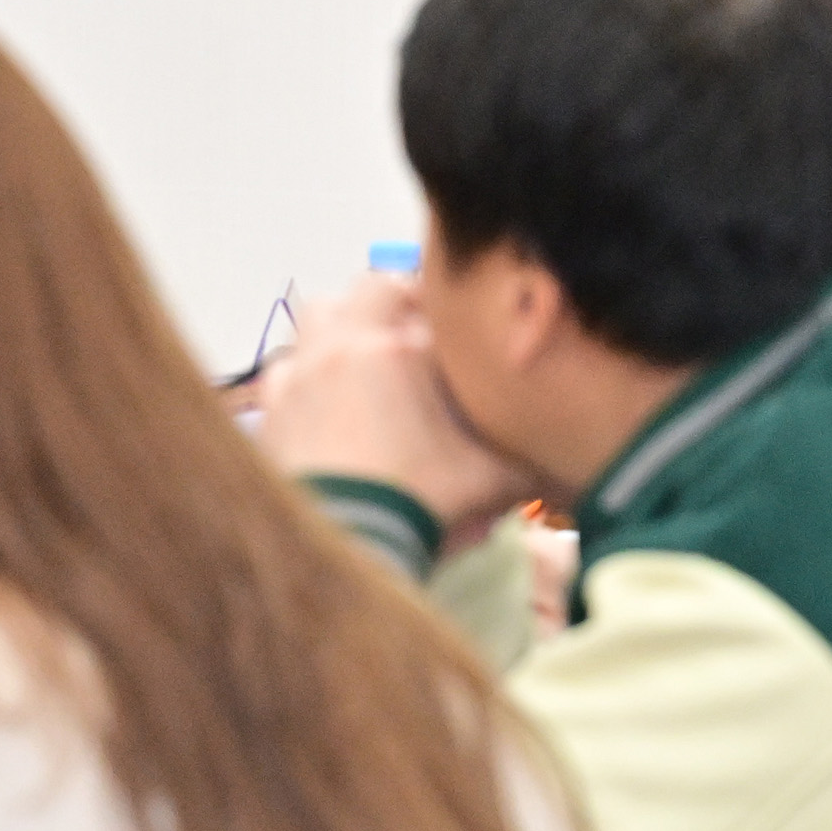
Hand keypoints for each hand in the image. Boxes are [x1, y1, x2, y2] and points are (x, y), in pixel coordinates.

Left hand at [252, 273, 534, 537]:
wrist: (342, 541)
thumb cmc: (420, 502)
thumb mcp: (491, 481)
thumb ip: (529, 459)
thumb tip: (563, 461)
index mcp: (397, 349)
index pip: (429, 300)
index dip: (448, 311)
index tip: (459, 327)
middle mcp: (341, 347)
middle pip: (366, 289)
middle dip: (392, 302)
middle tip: (414, 330)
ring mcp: (298, 375)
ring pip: (316, 318)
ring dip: (342, 328)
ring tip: (365, 359)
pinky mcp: (269, 409)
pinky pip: (284, 370)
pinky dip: (304, 374)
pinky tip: (323, 400)